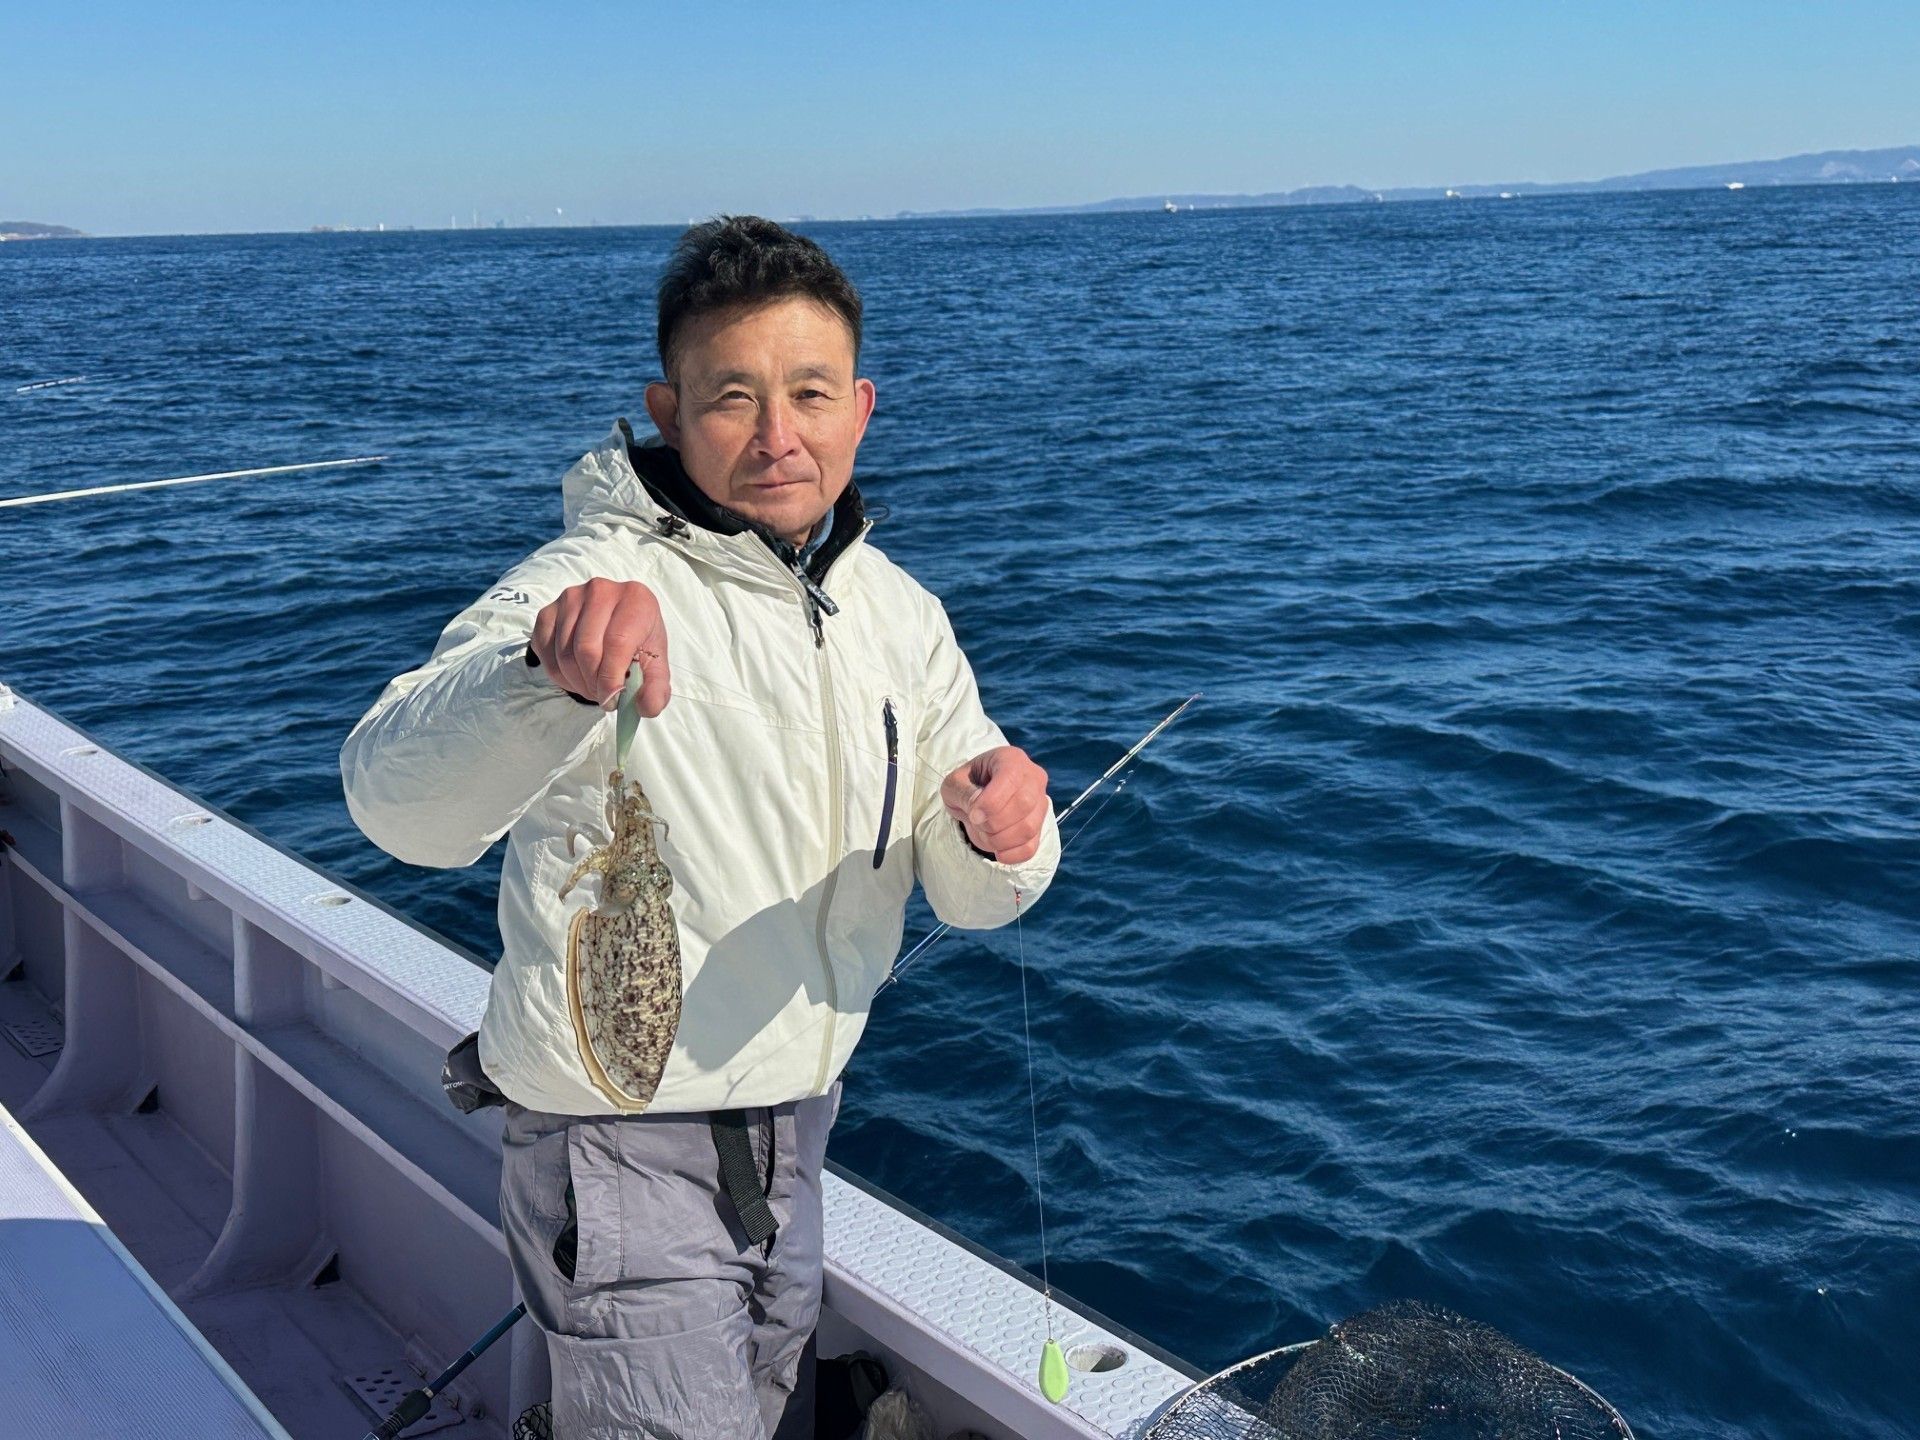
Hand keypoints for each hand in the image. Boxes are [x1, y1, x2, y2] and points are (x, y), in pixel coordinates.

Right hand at [529, 578, 670, 715]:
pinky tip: (574, 676)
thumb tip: (645, 708)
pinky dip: (556, 673)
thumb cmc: (640, 642)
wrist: (621, 624)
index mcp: (636, 598)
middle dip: (593, 683)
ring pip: (563, 652)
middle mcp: (601, 590)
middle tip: (603, 697)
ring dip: (576, 681)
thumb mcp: (656, 667)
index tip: (612, 701)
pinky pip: (543, 648)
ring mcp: (571, 597)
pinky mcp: (548, 609)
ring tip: (592, 686)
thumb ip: (656, 690)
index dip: (611, 679)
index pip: (617, 642)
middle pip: (586, 649)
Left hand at [941, 746, 1049, 864]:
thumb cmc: (967, 785)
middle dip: (994, 822)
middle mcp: (1033, 777)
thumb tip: (980, 809)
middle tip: (977, 823)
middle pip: (1024, 804)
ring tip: (984, 833)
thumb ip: (963, 792)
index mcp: (1011, 759)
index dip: (991, 802)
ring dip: (999, 839)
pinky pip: (1031, 847)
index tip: (973, 815)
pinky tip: (997, 851)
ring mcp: (1040, 803)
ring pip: (1028, 828)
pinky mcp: (1039, 827)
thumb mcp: (954, 784)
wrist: (978, 798)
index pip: (1011, 778)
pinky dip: (1011, 855)